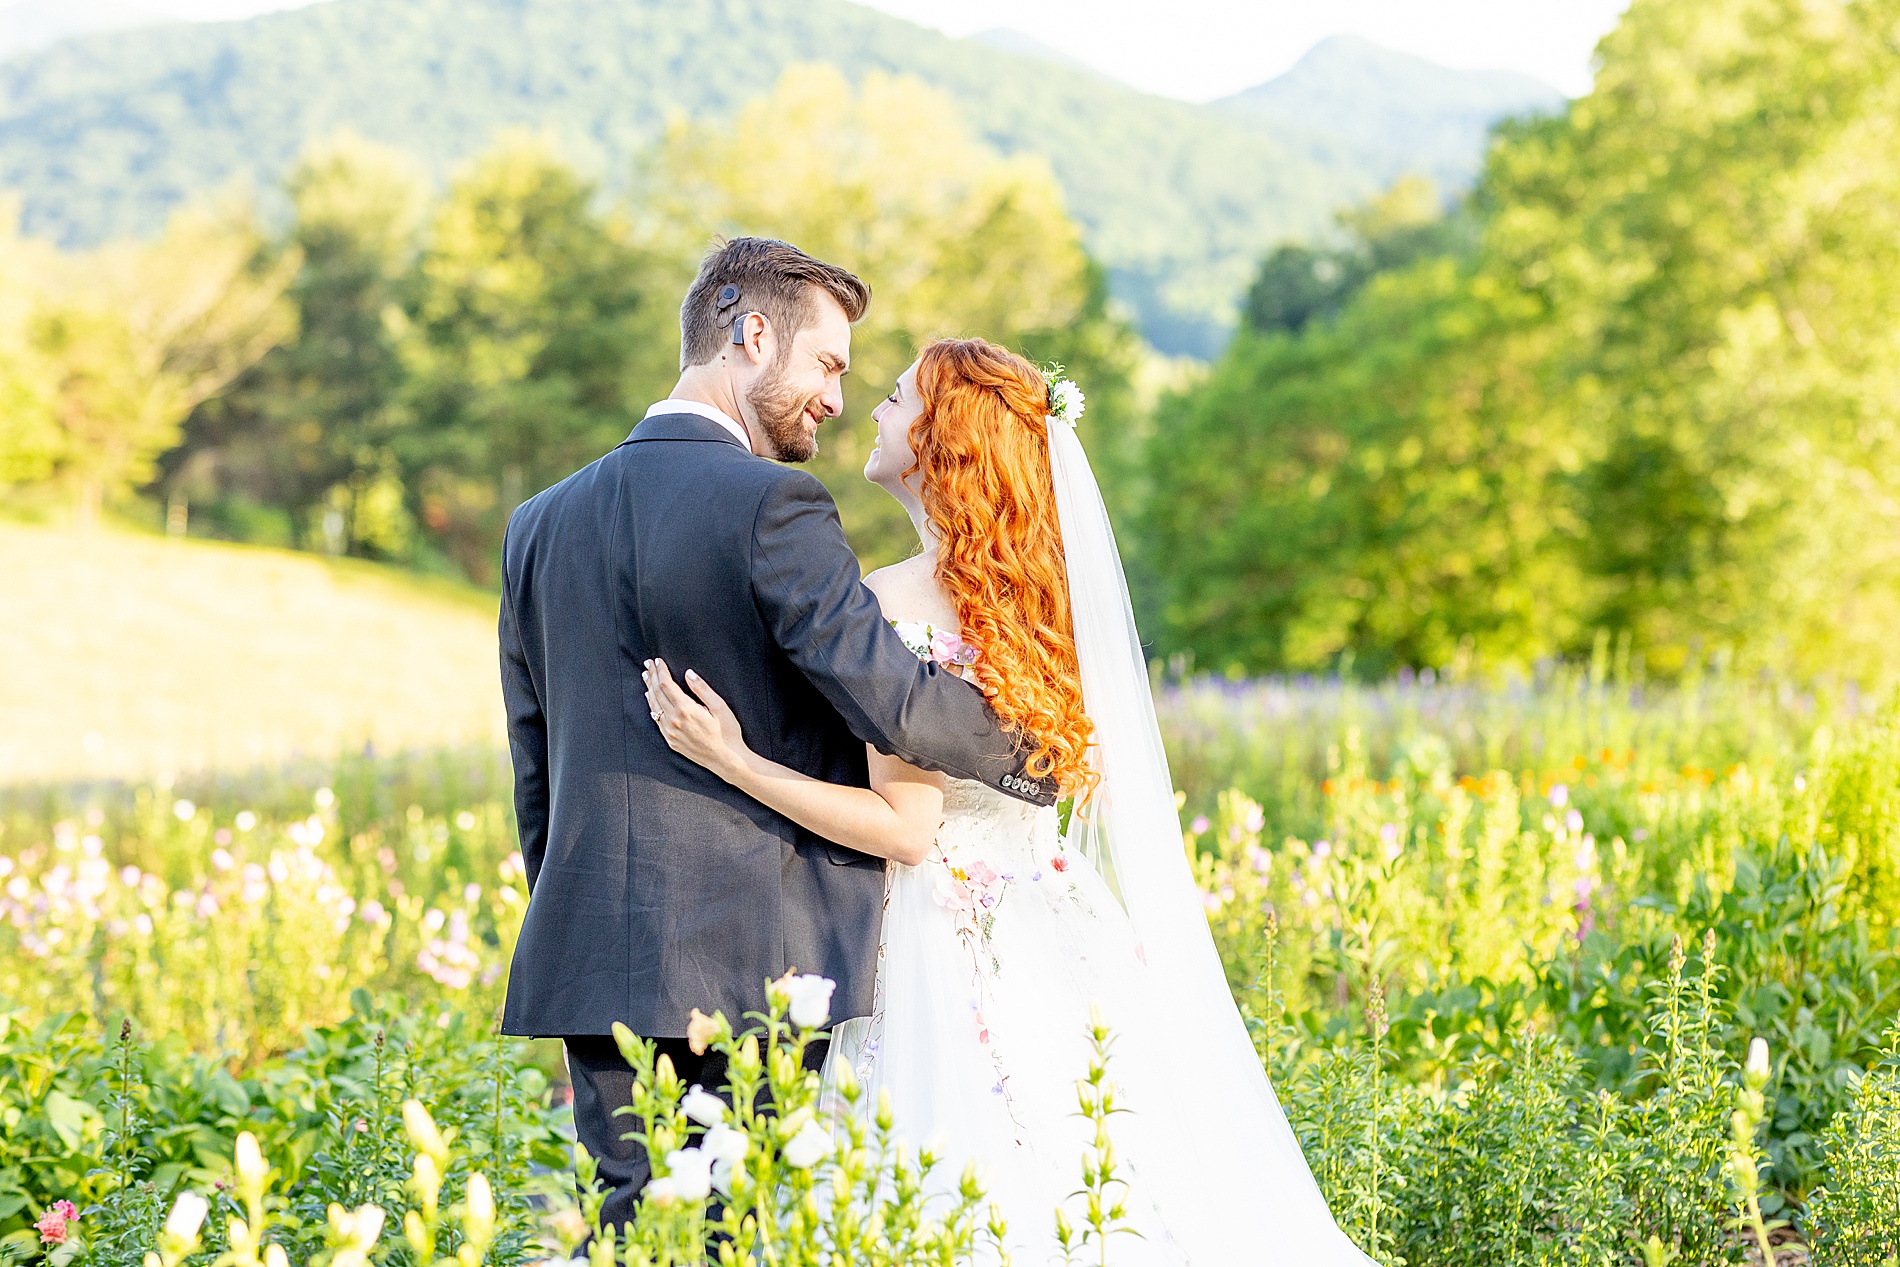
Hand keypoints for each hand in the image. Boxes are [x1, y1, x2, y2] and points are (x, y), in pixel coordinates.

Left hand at [642, 658, 751, 782]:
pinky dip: (652, 706)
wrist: (726, 760)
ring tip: (646, 676)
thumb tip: (688, 674)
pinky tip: (651, 697)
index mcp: (686, 710)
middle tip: (648, 664)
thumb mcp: (720, 707)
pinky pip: (656, 719)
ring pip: (654, 706)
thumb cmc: (728, 733)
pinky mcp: (671, 740)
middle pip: (657, 693)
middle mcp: (674, 721)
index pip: (666, 685)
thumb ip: (702, 689)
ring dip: (649, 689)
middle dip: (652, 676)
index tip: (658, 660)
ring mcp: (670, 732)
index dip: (660, 671)